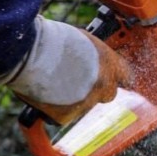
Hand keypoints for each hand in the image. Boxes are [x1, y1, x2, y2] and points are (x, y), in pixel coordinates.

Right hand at [0, 18, 130, 124]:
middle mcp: (102, 85)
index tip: (112, 78)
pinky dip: (55, 108)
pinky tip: (45, 95)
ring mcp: (86, 102)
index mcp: (110, 63)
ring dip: (74, 98)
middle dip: (96, 89)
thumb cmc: (52, 39)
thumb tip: (92, 60)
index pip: (126, 75)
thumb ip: (93, 55)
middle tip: (78, 80)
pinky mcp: (66, 116)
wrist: (30, 53)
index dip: (116, 77)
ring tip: (54, 82)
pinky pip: (63, 115)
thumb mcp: (83, 39)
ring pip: (84, 105)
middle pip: (108, 94)